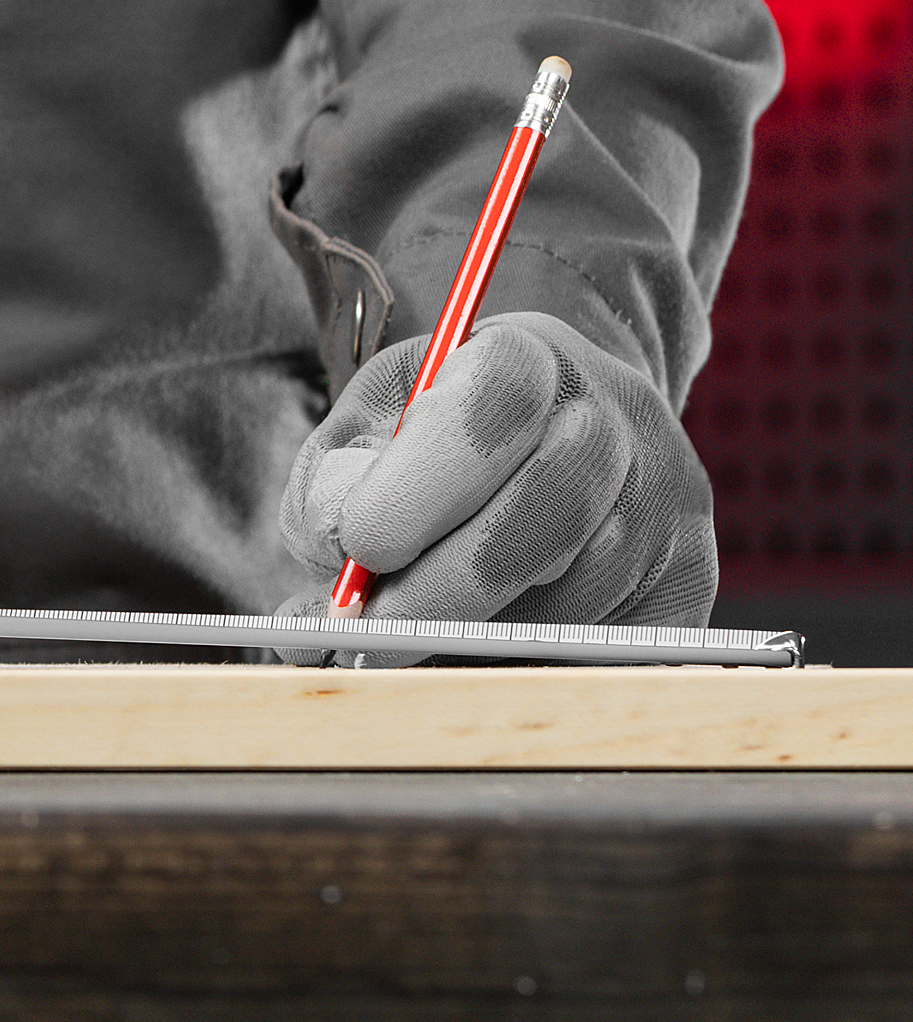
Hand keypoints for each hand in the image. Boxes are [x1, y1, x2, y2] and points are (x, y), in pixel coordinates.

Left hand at [276, 312, 716, 664]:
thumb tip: (332, 562)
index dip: (423, 485)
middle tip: (371, 637)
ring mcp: (667, 500)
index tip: (360, 546)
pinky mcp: (688, 584)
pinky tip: (483, 651)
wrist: (531, 453)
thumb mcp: (362, 437)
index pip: (494, 404)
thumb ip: (335, 485)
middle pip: (551, 506)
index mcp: (527, 356)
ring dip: (482, 633)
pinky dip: (532, 665)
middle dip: (447, 588)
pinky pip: (612, 650)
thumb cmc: (425, 450)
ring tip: (420, 634)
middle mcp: (617, 415)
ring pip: (580, 592)